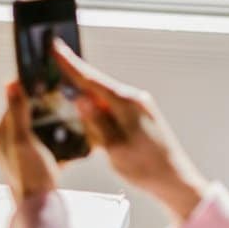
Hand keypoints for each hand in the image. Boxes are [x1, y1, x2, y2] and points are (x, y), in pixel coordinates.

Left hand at [0, 80, 70, 227]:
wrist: (41, 209)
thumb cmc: (30, 176)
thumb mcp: (24, 140)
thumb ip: (17, 112)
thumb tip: (10, 84)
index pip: (13, 106)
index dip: (29, 95)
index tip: (46, 86)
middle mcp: (6, 145)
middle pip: (28, 117)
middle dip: (45, 111)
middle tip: (62, 104)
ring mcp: (21, 155)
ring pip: (39, 131)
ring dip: (53, 126)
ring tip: (68, 121)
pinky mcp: (35, 165)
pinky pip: (47, 146)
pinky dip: (58, 143)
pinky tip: (71, 141)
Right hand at [52, 39, 208, 220]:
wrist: (176, 180)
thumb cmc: (148, 168)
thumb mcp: (116, 149)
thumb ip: (97, 123)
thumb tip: (80, 100)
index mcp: (127, 104)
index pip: (91, 80)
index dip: (70, 64)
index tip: (55, 47)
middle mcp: (134, 99)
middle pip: (96, 84)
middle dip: (73, 76)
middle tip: (52, 63)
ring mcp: (138, 106)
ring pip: (103, 97)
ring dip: (86, 97)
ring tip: (70, 99)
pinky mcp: (139, 115)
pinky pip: (111, 107)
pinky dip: (98, 110)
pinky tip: (91, 118)